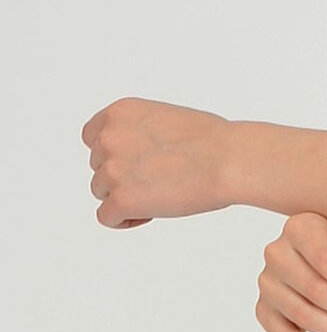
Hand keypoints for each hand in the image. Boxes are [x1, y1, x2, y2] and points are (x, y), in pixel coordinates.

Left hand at [81, 96, 230, 228]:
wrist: (230, 159)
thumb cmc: (211, 140)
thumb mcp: (164, 118)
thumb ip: (136, 132)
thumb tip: (127, 156)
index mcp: (120, 112)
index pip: (91, 136)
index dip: (111, 152)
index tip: (132, 161)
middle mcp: (109, 138)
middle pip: (98, 167)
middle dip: (122, 175)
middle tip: (158, 177)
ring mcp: (112, 169)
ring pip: (102, 192)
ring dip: (125, 196)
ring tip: (161, 192)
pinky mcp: (120, 199)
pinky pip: (107, 218)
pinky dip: (126, 220)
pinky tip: (152, 212)